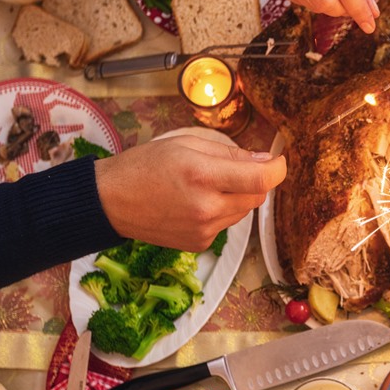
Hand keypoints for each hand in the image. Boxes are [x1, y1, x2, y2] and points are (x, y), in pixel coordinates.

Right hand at [93, 134, 285, 250]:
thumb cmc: (145, 165)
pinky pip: (225, 225)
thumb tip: (264, 160)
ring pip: (243, 212)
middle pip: (256, 197)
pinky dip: (220, 212)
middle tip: (233, 169)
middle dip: (254, 181)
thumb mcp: (187, 145)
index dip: (277, 169)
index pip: (260, 179)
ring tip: (206, 186)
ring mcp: (204, 230)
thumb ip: (229, 153)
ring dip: (236, 197)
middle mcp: (207, 207)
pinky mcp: (200, 244)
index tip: (278, 160)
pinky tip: (195, 204)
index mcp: (203, 176)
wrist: (111, 202)